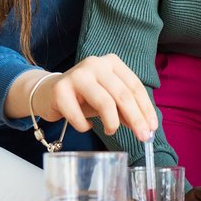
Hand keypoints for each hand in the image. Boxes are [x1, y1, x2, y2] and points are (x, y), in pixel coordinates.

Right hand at [27, 54, 157, 141]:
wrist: (48, 92)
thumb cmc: (84, 97)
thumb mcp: (109, 99)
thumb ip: (126, 109)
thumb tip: (145, 126)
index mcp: (112, 63)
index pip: (135, 86)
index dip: (146, 109)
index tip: (152, 128)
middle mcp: (95, 64)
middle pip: (123, 95)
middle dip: (136, 119)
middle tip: (143, 137)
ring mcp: (77, 74)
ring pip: (105, 103)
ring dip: (112, 123)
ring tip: (110, 131)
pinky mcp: (60, 89)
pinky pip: (79, 115)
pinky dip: (85, 126)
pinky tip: (85, 126)